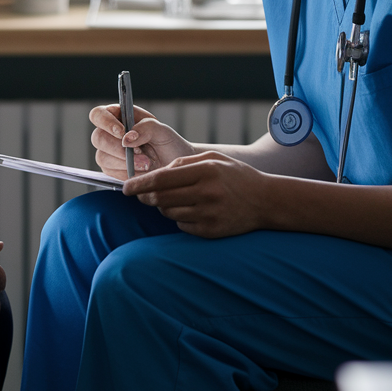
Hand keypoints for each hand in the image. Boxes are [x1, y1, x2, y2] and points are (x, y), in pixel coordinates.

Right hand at [90, 104, 195, 179]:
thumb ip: (146, 128)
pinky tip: (141, 171)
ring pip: (102, 157)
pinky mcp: (111, 170)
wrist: (174, 166)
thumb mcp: (163, 131)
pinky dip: (126, 173)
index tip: (121, 131)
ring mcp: (108, 153)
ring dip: (125, 162)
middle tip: (140, 153)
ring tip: (146, 164)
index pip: (98, 114)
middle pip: (97, 137)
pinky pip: (110, 173)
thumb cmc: (169, 144)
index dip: (105, 122)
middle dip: (118, 148)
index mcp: (120, 117)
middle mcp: (110, 134)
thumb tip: (126, 138)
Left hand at [123, 152, 270, 237]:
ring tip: (176, 199)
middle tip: (141, 195)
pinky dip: (179, 218)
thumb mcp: (213, 159)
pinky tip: (192, 210)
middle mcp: (207, 194)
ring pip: (168, 213)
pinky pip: (181, 225)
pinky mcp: (211, 231)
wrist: (266, 201)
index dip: (139, 184)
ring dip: (163, 207)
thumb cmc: (236, 176)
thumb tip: (155, 175)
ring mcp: (209, 215)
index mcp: (205, 171)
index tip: (125, 188)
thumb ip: (183, 164)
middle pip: (160, 198)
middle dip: (145, 197)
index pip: (161, 179)